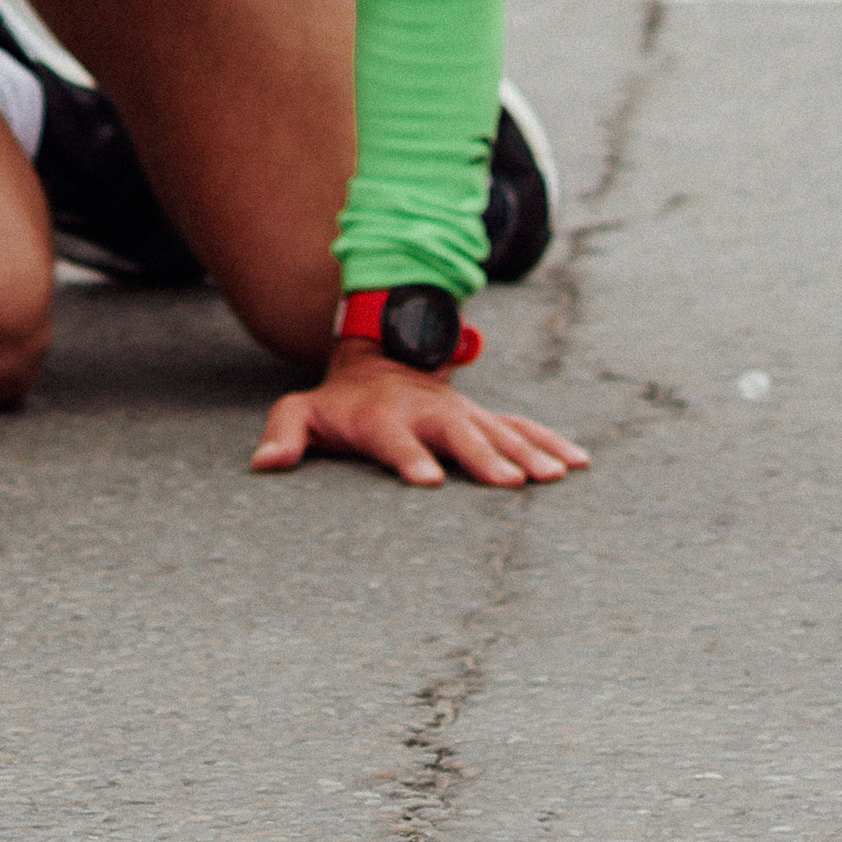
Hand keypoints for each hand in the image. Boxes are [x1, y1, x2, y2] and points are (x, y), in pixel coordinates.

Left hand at [251, 339, 589, 490]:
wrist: (379, 357)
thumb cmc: (338, 402)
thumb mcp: (303, 411)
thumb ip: (284, 434)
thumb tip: (264, 465)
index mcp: (383, 418)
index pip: (394, 440)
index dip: (408, 459)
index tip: (428, 482)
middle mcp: (428, 412)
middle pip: (458, 434)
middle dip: (484, 457)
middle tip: (510, 484)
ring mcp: (460, 412)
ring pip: (498, 429)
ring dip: (526, 452)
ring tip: (555, 477)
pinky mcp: (482, 416)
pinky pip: (521, 427)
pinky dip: (549, 441)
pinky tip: (577, 462)